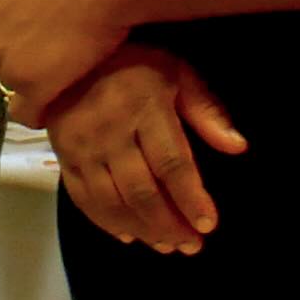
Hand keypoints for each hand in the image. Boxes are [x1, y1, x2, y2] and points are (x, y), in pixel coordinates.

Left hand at [0, 0, 137, 119]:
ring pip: (16, 87)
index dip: (23, 39)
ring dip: (36, 88)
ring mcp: (8, 65)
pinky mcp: (32, 88)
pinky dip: (42, 113)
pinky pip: (28, 112)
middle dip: (27, 64)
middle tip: (59, 65)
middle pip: (4, 62)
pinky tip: (58, 110)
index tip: (46, 41)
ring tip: (64, 87)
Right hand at [42, 45, 247, 256]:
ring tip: (166, 246)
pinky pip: (82, 198)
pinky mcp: (62, 156)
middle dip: (169, 224)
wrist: (64, 53)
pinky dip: (105, 222)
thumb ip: (206, 110)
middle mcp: (109, 132)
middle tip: (191, 245)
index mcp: (143, 108)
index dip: (190, 198)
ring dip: (141, 229)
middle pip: (141, 190)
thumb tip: (238, 146)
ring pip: (111, 201)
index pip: (171, 163)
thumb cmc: (133, 63)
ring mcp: (81, 147)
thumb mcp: (176, 72)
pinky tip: (128, 236)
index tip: (208, 224)